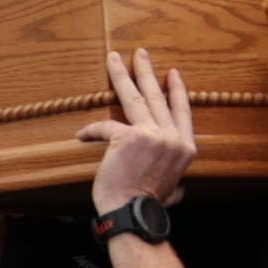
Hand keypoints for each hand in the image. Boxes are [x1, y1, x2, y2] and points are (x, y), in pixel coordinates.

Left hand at [82, 46, 199, 211]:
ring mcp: (153, 135)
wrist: (134, 213)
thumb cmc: (148, 205)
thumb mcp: (172, 189)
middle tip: (140, 53)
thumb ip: (175, 182)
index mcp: (186, 147)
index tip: (173, 73)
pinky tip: (81, 134)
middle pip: (158, 96)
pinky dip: (91, 132)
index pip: (182, 110)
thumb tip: (177, 189)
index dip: (177, 90)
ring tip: (113, 59)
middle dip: (147, 71)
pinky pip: (105, 127)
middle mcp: (173, 137)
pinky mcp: (129, 137)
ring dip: (123, 75)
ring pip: (135, 98)